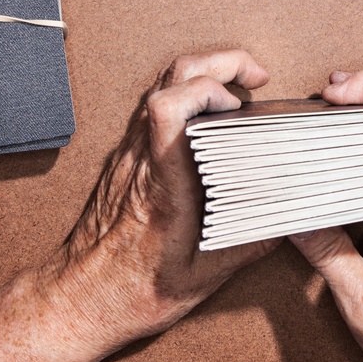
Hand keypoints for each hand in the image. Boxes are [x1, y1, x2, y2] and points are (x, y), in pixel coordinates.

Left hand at [0, 49, 280, 361]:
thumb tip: (283, 220)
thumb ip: (248, 245)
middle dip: (219, 63)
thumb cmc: (132, 291)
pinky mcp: (125, 161)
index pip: (169, 109)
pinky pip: (154, 108)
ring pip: (160, 87)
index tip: (243, 100)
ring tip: (238, 92)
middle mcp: (142, 161)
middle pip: (169, 80)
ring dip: (203, 76)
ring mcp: (129, 156)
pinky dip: (187, 98)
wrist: (79, 299)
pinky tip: (209, 120)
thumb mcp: (203, 277)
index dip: (210, 87)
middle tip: (255, 77)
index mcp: (164, 186)